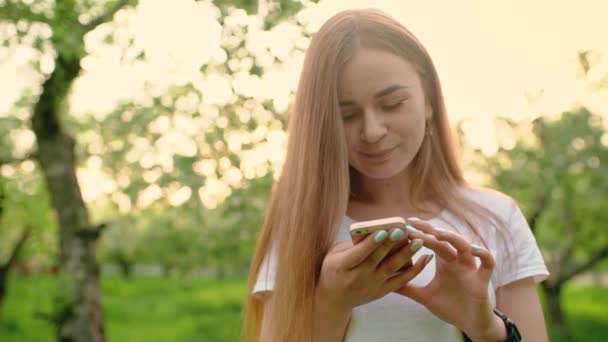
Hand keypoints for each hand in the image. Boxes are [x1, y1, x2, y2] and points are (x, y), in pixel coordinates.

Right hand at [315, 228, 428, 313]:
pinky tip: (425, 259)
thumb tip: (373, 229)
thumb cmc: (332, 269)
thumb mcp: (334, 254)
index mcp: (343, 266)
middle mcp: (357, 278)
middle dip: (391, 244)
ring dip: (406, 255)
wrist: (333, 299)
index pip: (358, 253)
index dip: (371, 243)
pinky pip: (401, 281)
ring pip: (391, 269)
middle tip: (404, 231)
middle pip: (377, 259)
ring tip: (418, 242)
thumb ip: (351, 243)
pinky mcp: (381, 292)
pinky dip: (414, 270)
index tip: (383, 231)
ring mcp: (371, 286)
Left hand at [394, 219, 503, 340]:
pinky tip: (473, 249)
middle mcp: (457, 260)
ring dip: (452, 238)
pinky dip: (483, 254)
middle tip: (414, 225)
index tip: (406, 224)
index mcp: (444, 261)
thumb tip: (386, 281)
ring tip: (438, 233)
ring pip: (465, 246)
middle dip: (430, 231)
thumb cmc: (450, 307)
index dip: (421, 231)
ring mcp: (470, 268)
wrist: (469, 324)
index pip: (432, 240)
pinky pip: (487, 263)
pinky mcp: (482, 279)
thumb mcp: (424, 296)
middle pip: (445, 240)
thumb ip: (408, 287)